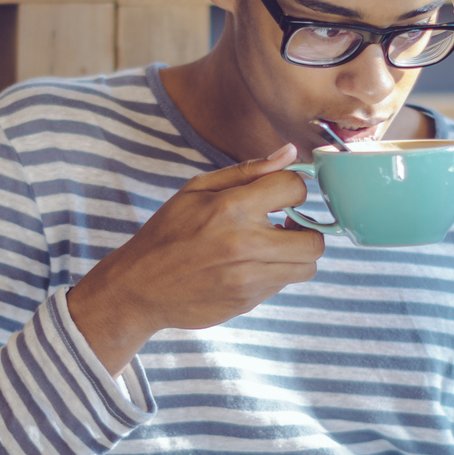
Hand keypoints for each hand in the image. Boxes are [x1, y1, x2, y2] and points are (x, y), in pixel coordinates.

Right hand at [68, 145, 324, 373]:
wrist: (139, 287)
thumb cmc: (167, 232)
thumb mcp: (196, 190)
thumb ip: (248, 171)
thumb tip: (291, 153)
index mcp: (231, 208)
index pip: (295, 188)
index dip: (293, 188)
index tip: (282, 195)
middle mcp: (245, 245)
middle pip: (314, 239)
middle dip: (306, 229)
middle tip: (285, 226)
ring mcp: (248, 279)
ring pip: (306, 267)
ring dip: (295, 255)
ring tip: (271, 247)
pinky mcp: (247, 302)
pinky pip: (283, 285)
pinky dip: (275, 274)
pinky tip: (249, 266)